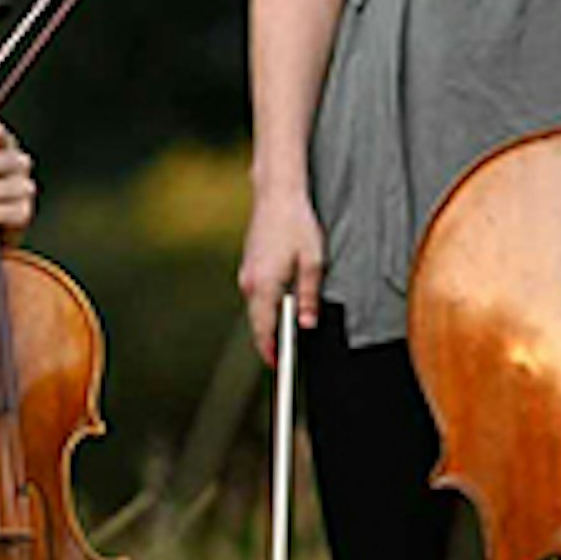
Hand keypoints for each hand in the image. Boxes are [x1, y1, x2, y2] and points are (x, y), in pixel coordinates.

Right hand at [237, 187, 325, 364]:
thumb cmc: (297, 224)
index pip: (264, 328)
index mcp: (265, 285)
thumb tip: (306, 323)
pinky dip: (266, 301)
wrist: (277, 195)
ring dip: (269, 317)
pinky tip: (282, 300)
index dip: (270, 349)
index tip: (277, 364)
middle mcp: (250, 282)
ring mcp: (247, 272)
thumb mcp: (313, 262)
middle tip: (284, 353)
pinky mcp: (249, 264)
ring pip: (257, 305)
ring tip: (287, 328)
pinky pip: (257, 291)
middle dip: (269, 337)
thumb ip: (309, 296)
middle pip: (258, 320)